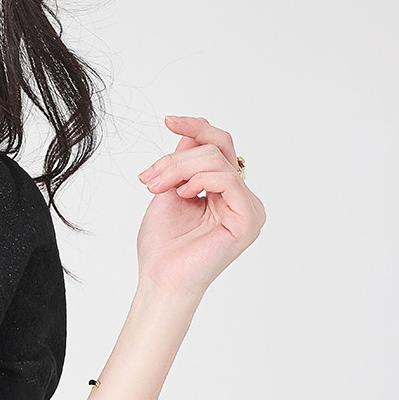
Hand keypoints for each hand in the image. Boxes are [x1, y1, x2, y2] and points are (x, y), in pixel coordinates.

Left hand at [136, 114, 266, 298]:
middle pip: (217, 149)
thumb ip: (182, 163)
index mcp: (225, 191)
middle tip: (149, 178)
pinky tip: (183, 194)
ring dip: (179, 169)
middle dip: (176, 157)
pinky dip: (200, 180)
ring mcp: (249, 208)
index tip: (169, 120)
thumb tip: (190, 134)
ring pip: (218, 161)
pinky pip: (228, 180)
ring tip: (156, 188)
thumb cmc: (163, 246)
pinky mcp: (249, 219)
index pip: (218, 147)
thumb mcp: (169, 191)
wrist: (160, 279)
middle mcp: (241, 198)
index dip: (196, 128)